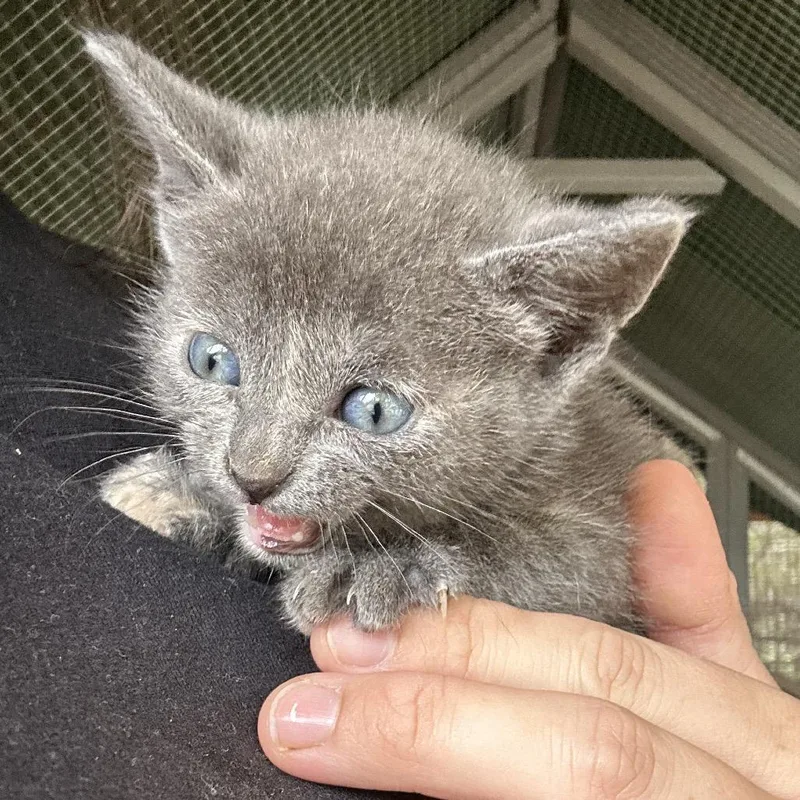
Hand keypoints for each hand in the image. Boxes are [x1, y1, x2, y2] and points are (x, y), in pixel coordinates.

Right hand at [258, 461, 799, 797]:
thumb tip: (377, 798)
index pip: (581, 771)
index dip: (430, 741)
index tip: (318, 732)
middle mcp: (767, 790)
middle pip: (596, 702)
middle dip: (443, 679)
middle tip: (330, 668)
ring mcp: (777, 751)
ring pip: (638, 653)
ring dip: (507, 626)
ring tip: (402, 618)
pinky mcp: (777, 730)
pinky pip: (724, 631)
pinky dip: (681, 559)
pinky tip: (653, 493)